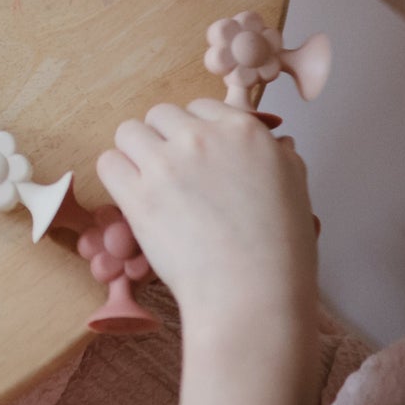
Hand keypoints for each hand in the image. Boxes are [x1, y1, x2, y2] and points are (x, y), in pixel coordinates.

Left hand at [97, 100, 316, 332]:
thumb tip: (275, 142)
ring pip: (128, 132)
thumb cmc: (280, 252)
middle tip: (172, 175)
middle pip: (159, 115)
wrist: (253, 297)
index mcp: (244, 131)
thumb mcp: (296, 189)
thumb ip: (279, 156)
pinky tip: (133, 197)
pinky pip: (108, 162)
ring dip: (135, 154)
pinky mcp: (137, 193)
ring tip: (150, 185)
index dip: (195, 132)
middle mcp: (202, 138)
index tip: (197, 158)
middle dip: (163, 140)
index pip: (200, 107)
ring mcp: (167, 164)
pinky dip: (116, 177)